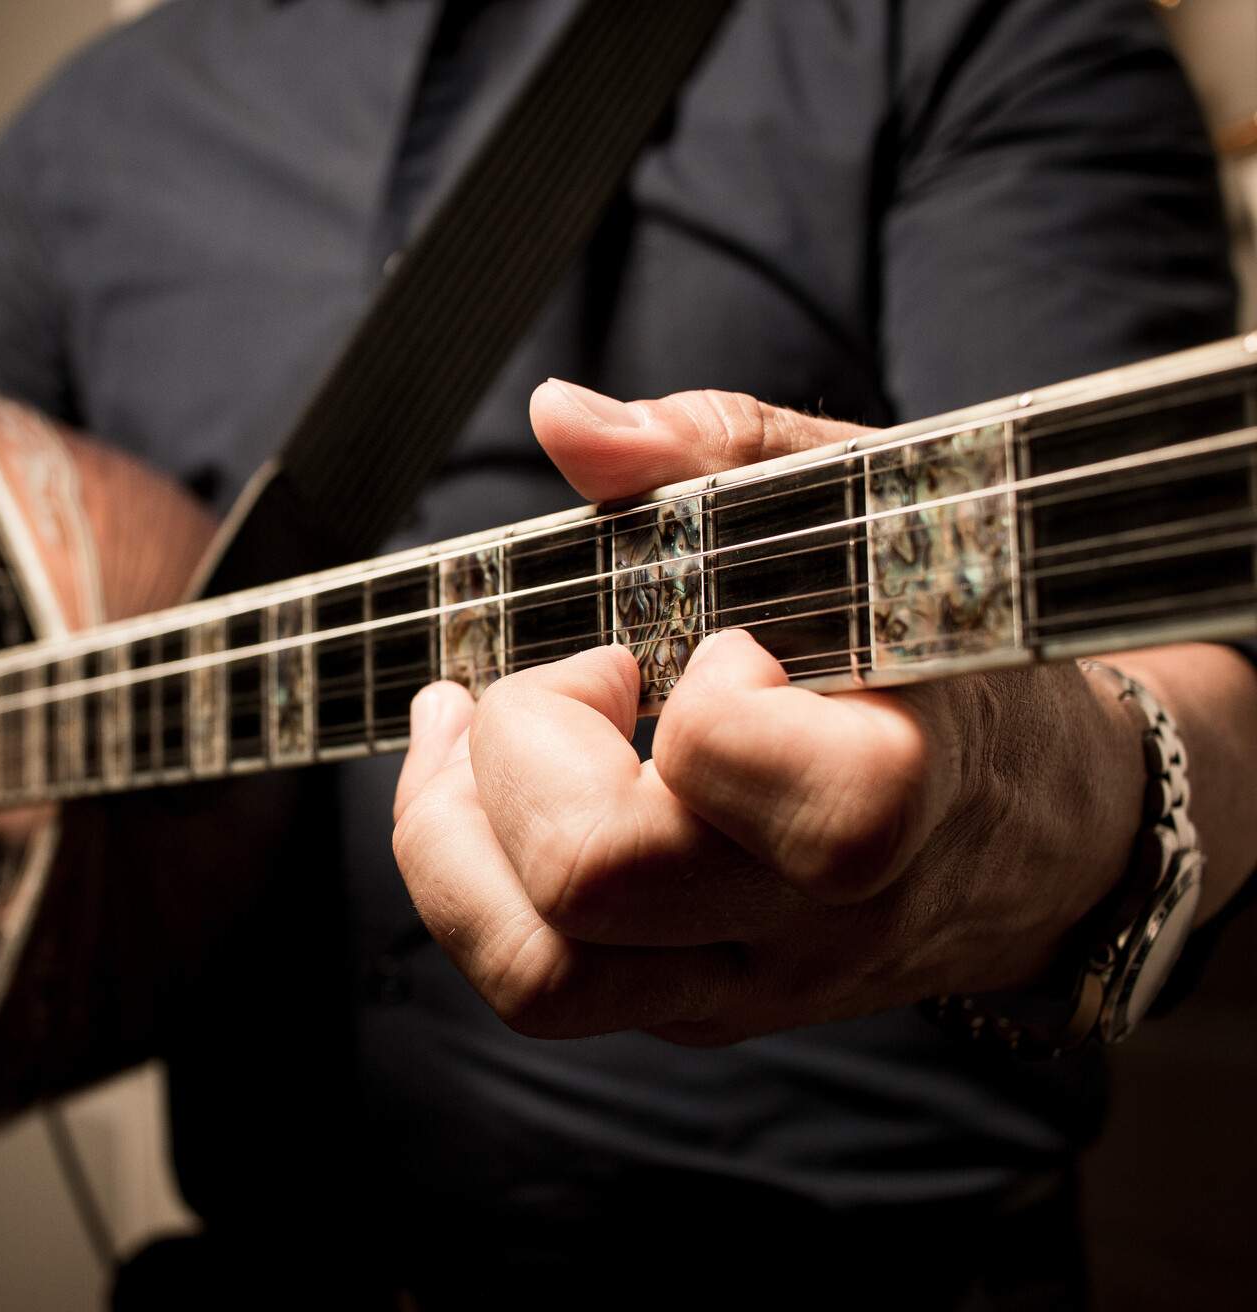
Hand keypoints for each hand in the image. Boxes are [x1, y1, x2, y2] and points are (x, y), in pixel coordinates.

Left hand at [389, 382, 1145, 1041]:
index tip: (724, 646)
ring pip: (532, 977)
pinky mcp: (687, 1009)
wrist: (1049, 827)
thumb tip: (566, 420)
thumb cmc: (948, 647)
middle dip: (518, 749)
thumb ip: (721, 449)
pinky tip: (488, 780)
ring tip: (465, 734)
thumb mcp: (871, 513)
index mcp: (886, 789)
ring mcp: (739, 983)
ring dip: (447, 838)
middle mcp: (806, 920)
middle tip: (580, 679)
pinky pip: (533, 980)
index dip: (684, 691)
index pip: (723, 766)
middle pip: (586, 884)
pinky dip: (465, 873)